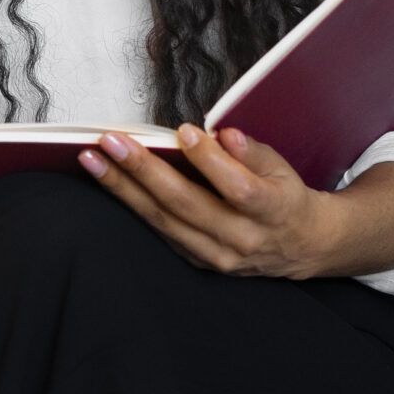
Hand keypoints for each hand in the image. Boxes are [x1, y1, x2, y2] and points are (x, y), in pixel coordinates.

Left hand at [78, 124, 341, 278]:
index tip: (183, 131)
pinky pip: (160, 232)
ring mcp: (216, 255)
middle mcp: (241, 238)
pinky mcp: (198, 262)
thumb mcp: (282, 168)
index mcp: (271, 210)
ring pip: (163, 221)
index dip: (210, 160)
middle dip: (143, 171)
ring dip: (123, 189)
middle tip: (110, 142)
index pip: (237, 187)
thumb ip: (252, 152)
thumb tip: (223, 135)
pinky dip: (132, 206)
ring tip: (93, 160)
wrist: (300, 246)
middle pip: (186, 205)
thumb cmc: (284, 197)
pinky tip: (109, 183)